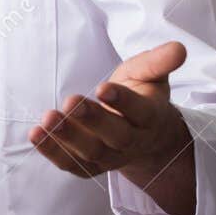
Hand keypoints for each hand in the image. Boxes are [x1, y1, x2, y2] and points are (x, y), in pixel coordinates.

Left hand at [29, 40, 196, 214]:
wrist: (144, 134)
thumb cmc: (142, 95)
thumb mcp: (151, 74)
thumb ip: (159, 62)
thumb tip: (179, 48)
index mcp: (150, 117)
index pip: (140, 112)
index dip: (123, 101)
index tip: (103, 87)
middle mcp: (132, 141)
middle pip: (116, 136)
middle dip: (93, 120)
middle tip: (71, 101)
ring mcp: (111, 157)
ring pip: (91, 153)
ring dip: (68, 137)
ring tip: (47, 118)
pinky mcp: (90, 166)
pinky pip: (72, 164)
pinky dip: (53, 152)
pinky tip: (36, 134)